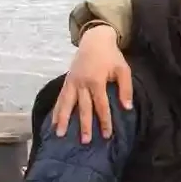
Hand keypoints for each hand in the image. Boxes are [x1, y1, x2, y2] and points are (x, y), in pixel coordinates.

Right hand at [51, 24, 132, 143]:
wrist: (94, 40)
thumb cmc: (111, 56)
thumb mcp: (123, 69)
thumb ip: (126, 89)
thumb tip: (127, 107)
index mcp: (96, 81)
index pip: (101, 106)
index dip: (104, 121)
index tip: (107, 135)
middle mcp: (81, 83)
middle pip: (83, 108)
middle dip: (84, 125)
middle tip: (85, 141)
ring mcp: (72, 82)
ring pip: (66, 104)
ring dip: (63, 120)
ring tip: (59, 134)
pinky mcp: (67, 82)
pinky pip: (60, 98)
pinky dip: (56, 110)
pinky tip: (53, 122)